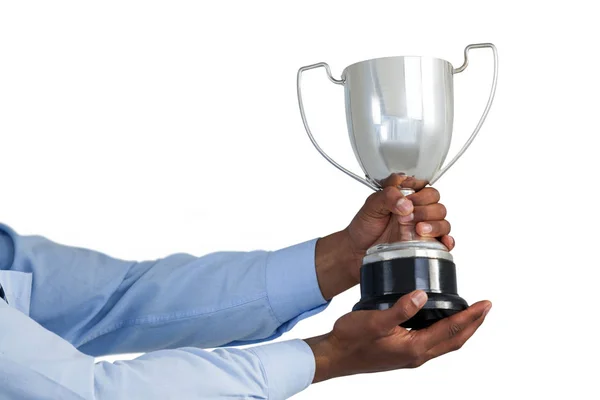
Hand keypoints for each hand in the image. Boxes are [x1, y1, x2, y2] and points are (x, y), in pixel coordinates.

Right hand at [305, 291, 490, 382]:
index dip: (471, 317)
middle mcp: (416, 355)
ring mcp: (410, 355)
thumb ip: (400, 309)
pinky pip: (432, 341)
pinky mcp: (403, 352)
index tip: (485, 304)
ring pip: (444, 342)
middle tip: (485, 307)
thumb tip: (422, 295)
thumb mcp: (374, 321)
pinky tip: (438, 318)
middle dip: (472, 324)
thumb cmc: (351, 340)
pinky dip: (444, 330)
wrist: (335, 356)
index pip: (451, 331)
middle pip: (454, 341)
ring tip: (469, 312)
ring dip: (460, 328)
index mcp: (414, 348)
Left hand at [315, 174, 452, 298]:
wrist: (357, 251)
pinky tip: (441, 241)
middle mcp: (417, 210)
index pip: (424, 186)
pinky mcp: (426, 244)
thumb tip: (406, 203)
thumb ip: (387, 196)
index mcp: (406, 196)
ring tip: (419, 229)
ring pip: (443, 221)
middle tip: (408, 216)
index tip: (407, 198)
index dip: (418, 191)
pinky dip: (447, 240)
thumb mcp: (371, 205)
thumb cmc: (365, 226)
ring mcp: (423, 228)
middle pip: (437, 203)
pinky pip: (445, 241)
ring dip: (435, 224)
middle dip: (425, 209)